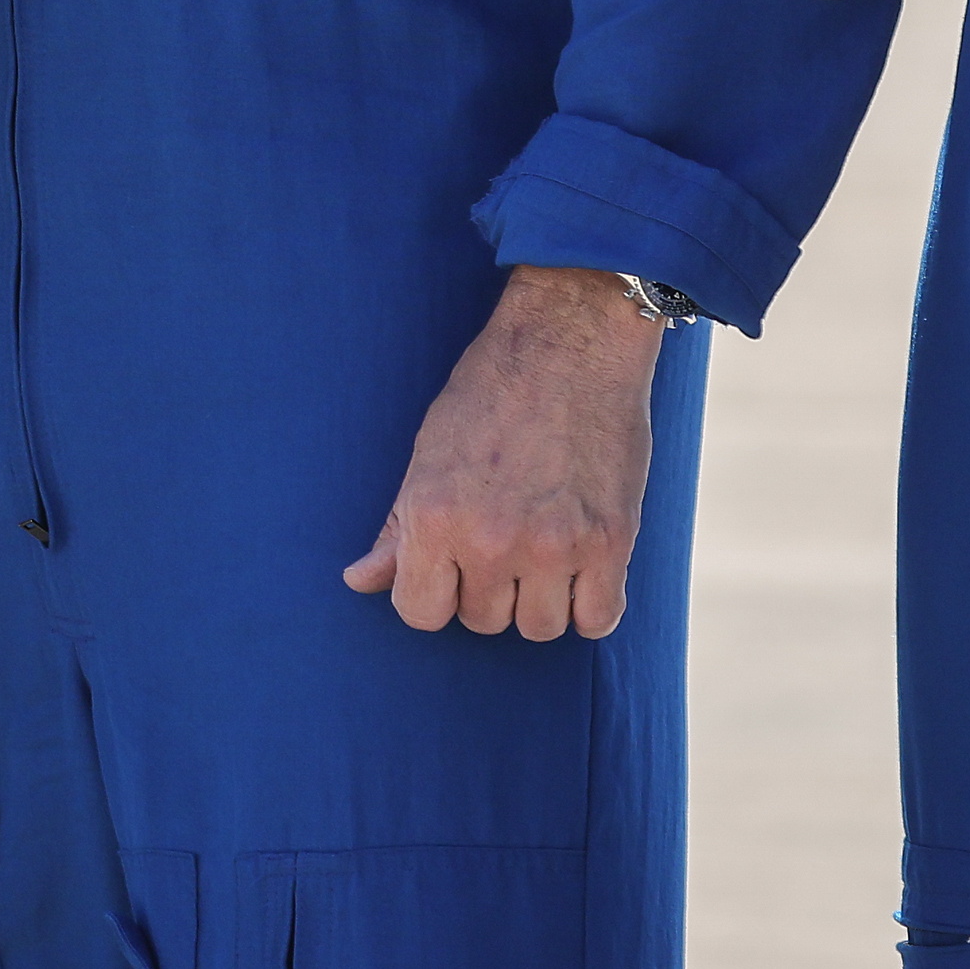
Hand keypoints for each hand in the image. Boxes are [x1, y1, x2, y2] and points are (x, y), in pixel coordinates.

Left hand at [344, 267, 659, 638]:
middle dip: (489, 589)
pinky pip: (597, 621)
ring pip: (539, 629)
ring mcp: (554, 544)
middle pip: (482, 622)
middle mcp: (491, 539)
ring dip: (540, 600)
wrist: (569, 339)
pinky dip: (590, 604)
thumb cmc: (490, 389)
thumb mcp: (428, 451)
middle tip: (504, 536)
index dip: (433, 593)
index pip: (420, 612)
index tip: (451, 567)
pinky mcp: (611, 542)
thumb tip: (358, 580)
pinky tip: (583, 568)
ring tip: (543, 550)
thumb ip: (398, 525)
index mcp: (435, 515)